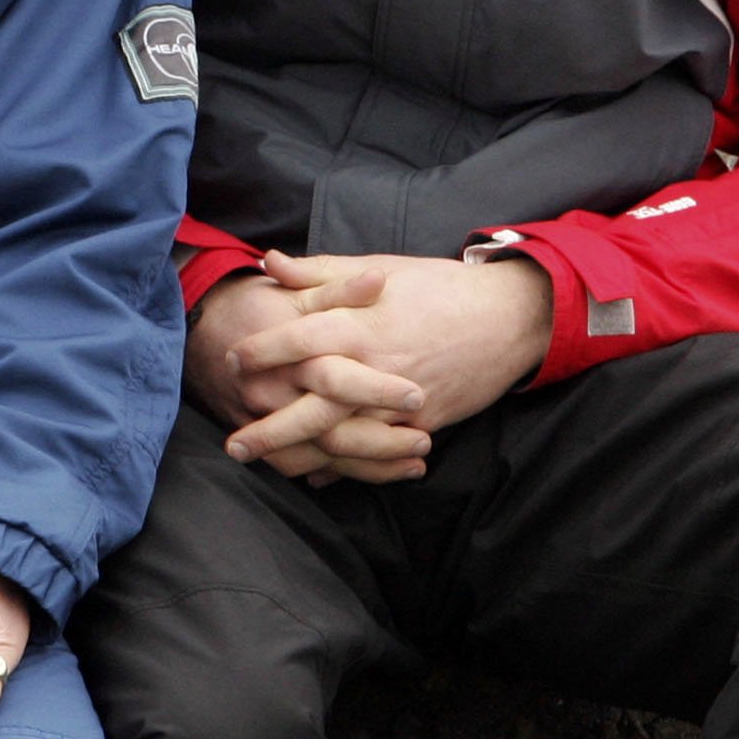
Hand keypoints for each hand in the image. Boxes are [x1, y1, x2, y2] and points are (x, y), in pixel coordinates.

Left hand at [223, 251, 552, 473]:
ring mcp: (401, 403)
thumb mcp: (377, 268)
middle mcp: (376, 368)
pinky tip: (316, 475)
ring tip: (267, 466)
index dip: (261, 352)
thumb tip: (268, 263)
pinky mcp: (423, 424)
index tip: (230, 361)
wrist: (508, 318)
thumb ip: (319, 272)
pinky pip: (378, 455)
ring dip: (302, 458)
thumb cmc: (437, 287)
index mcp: (361, 324)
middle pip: (314, 408)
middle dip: (271, 429)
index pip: (299, 340)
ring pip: (344, 441)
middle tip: (233, 445)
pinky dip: (346, 469)